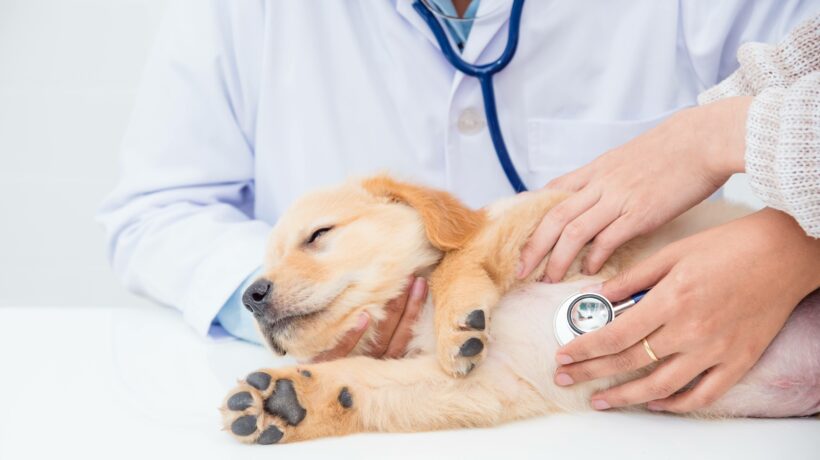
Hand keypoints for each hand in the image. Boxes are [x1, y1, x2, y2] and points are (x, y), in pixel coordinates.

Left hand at [310, 277, 426, 362]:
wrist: (301, 388)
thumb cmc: (334, 362)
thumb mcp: (358, 350)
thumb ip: (376, 331)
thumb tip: (391, 294)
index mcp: (382, 363)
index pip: (406, 335)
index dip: (414, 310)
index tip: (421, 283)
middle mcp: (372, 367)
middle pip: (398, 336)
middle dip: (409, 307)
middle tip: (417, 279)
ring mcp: (353, 369)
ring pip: (378, 343)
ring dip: (390, 315)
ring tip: (397, 289)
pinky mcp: (329, 367)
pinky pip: (343, 351)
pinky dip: (354, 335)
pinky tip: (363, 316)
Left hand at [518, 97, 752, 281]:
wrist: (703, 138)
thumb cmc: (672, 148)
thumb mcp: (627, 157)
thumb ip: (607, 177)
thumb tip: (596, 196)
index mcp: (595, 170)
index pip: (551, 193)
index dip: (532, 217)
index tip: (520, 238)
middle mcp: (600, 184)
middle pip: (553, 217)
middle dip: (533, 247)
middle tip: (521, 270)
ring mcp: (618, 198)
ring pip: (573, 232)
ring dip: (557, 259)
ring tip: (549, 279)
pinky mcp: (640, 213)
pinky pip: (607, 239)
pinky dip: (594, 258)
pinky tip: (590, 272)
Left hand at [552, 209, 819, 412]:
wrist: (783, 253)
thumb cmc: (728, 246)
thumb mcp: (672, 253)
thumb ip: (633, 278)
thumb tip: (598, 296)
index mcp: (670, 299)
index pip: (615, 334)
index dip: (585, 348)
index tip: (564, 355)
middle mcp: (690, 330)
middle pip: (629, 361)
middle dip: (591, 373)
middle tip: (566, 378)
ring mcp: (715, 350)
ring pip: (661, 386)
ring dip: (625, 397)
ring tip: (601, 400)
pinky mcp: (737, 361)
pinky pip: (702, 394)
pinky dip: (676, 404)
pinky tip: (654, 403)